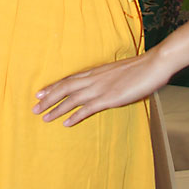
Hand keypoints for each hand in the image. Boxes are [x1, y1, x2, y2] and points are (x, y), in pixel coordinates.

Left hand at [32, 49, 171, 125]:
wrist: (153, 64)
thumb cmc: (139, 68)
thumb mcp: (118, 71)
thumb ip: (107, 78)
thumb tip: (103, 84)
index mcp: (95, 71)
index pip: (68, 79)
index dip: (53, 87)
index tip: (39, 93)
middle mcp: (93, 79)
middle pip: (64, 88)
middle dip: (48, 98)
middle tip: (34, 107)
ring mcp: (100, 88)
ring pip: (71, 99)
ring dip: (56, 109)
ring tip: (44, 117)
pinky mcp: (109, 98)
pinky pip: (87, 108)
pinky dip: (75, 116)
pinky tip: (65, 123)